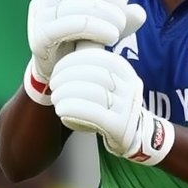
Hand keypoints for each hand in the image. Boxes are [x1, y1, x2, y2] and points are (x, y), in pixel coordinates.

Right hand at [25, 0, 145, 104]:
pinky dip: (97, 27)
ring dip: (107, 15)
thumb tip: (138, 12)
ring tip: (119, 28)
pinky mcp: (39, 36)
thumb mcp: (105, 23)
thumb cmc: (83, 41)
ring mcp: (38, 15)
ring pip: (78, 5)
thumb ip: (122, 15)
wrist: (60, 71)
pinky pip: (71, 24)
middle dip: (111, 0)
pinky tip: (111, 36)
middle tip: (123, 17)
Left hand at [49, 48, 174, 165]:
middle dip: (68, 76)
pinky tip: (61, 109)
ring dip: (68, 93)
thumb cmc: (112, 104)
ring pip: (94, 93)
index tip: (57, 69)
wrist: (134, 133)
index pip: (100, 58)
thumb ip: (95, 68)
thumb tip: (66, 53)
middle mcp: (130, 87)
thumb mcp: (112, 82)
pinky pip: (95, 114)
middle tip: (54, 84)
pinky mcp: (119, 125)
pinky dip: (74, 108)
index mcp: (126, 72)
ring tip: (55, 97)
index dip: (75, 60)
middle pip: (96, 74)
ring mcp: (127, 107)